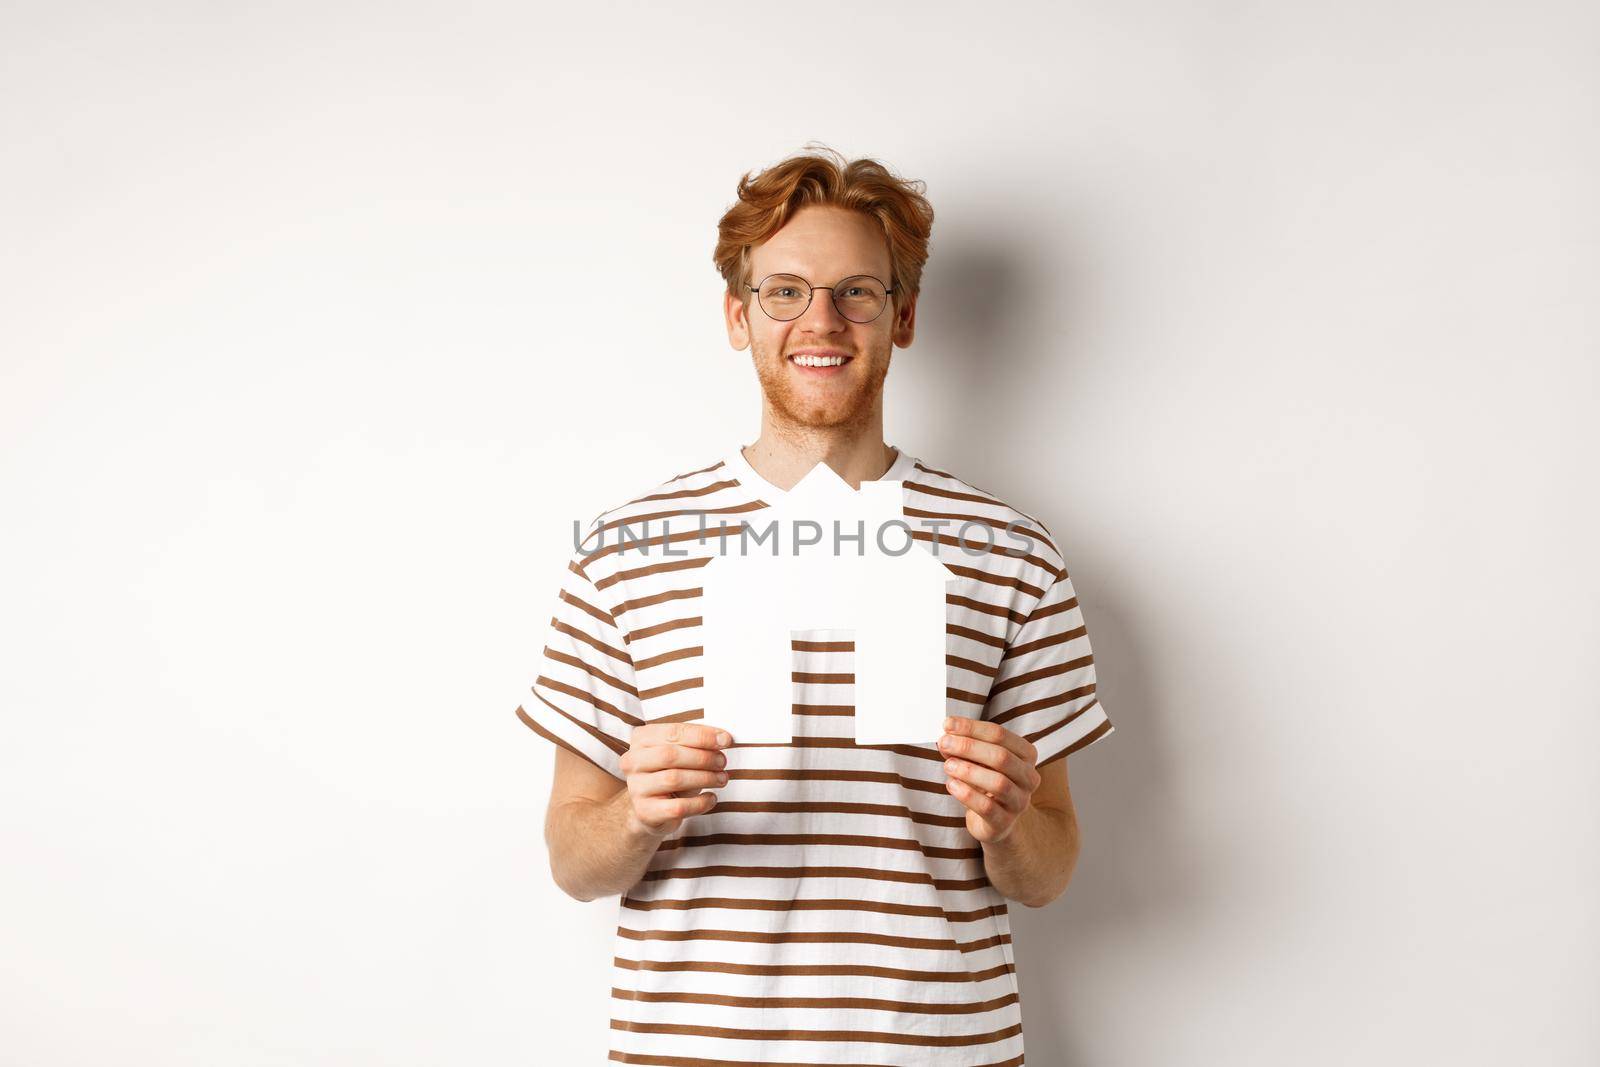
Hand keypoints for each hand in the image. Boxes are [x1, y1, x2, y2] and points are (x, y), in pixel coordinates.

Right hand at [620, 721, 733, 839]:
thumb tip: (723, 739)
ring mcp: (636, 788)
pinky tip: (712, 798)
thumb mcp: (680, 753)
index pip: (673, 732)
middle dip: (703, 757)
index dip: (703, 736)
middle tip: (723, 762)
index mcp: (641, 739)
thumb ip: (696, 743)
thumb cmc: (670, 774)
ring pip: (674, 779)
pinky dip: (700, 803)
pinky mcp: (646, 812)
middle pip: (671, 755)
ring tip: (721, 778)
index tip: (726, 740)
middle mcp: (632, 762)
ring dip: (705, 778)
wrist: (652, 810)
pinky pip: (678, 806)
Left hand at [939, 714, 1039, 843]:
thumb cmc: (984, 782)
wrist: (994, 821)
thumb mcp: (977, 760)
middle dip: (968, 747)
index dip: (972, 728)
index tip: (947, 724)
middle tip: (944, 743)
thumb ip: (964, 747)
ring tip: (948, 765)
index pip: (1000, 734)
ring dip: (968, 771)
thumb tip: (946, 736)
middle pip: (1001, 756)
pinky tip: (951, 785)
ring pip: (998, 782)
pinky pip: (987, 807)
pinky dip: (967, 794)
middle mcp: (1029, 777)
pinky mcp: (1004, 823)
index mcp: (1026, 754)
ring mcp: (1019, 801)